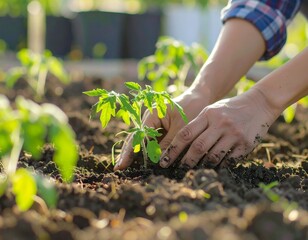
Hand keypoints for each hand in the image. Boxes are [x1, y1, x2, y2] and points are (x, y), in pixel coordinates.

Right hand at [113, 88, 210, 169]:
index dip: (131, 150)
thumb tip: (158, 161)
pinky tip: (138, 161)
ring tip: (124, 167)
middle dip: (127, 153)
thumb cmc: (192, 110)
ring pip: (141, 140)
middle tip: (118, 168)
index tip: (123, 163)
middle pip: (135, 137)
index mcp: (153, 113)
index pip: (139, 135)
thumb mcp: (181, 128)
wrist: (200, 98)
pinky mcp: (159, 128)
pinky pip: (150, 141)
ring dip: (134, 153)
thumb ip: (169, 144)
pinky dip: (145, 150)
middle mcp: (149, 118)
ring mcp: (153, 123)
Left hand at [159, 89, 277, 168]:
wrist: (259, 103)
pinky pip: (229, 160)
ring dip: (202, 165)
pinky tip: (214, 167)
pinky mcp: (246, 144)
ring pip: (213, 156)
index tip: (164, 160)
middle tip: (178, 169)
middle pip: (198, 147)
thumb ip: (198, 124)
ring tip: (196, 169)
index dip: (173, 149)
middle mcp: (220, 124)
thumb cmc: (230, 108)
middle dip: (185, 161)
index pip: (186, 133)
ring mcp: (234, 134)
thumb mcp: (212, 110)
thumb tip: (180, 144)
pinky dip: (220, 165)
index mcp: (208, 114)